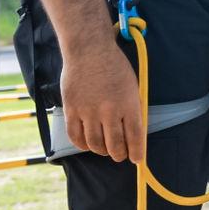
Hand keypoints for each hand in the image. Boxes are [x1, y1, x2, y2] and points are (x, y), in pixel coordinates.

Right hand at [60, 38, 143, 163]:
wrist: (89, 50)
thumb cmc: (114, 65)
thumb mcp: (132, 85)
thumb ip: (132, 108)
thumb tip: (133, 131)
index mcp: (129, 104)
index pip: (135, 136)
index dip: (137, 152)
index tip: (137, 159)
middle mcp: (109, 111)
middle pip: (115, 145)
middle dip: (119, 154)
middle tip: (120, 155)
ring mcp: (89, 111)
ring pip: (95, 144)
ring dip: (102, 151)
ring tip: (105, 150)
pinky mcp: (71, 110)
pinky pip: (76, 136)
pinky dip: (83, 145)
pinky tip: (88, 144)